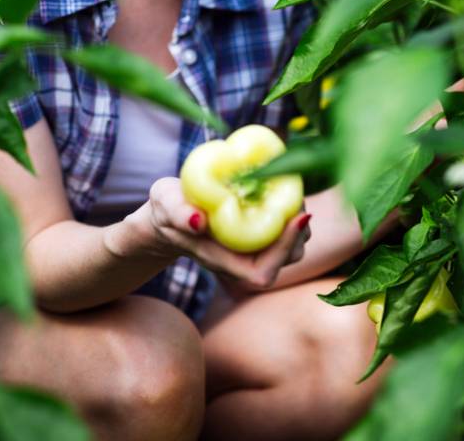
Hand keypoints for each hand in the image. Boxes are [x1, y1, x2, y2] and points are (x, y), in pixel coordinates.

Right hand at [129, 176, 311, 291]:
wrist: (171, 212)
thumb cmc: (167, 209)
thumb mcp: (165, 204)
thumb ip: (178, 213)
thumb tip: (198, 222)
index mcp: (222, 261)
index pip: (262, 273)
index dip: (284, 250)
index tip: (297, 216)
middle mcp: (243, 262)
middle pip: (287, 259)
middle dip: (298, 231)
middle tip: (296, 196)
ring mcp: (254, 251)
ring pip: (293, 246)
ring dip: (298, 221)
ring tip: (290, 192)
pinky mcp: (260, 236)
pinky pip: (287, 230)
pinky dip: (292, 212)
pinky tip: (283, 191)